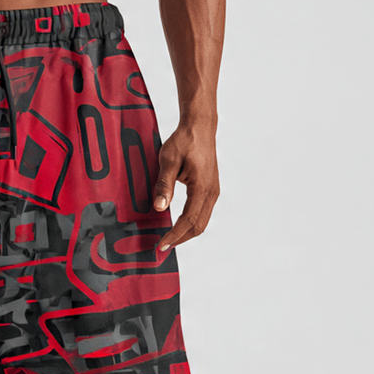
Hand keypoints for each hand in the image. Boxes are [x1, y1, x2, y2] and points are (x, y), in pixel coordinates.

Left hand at [153, 121, 219, 253]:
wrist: (199, 126)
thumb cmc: (184, 140)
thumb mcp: (168, 161)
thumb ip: (164, 185)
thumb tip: (159, 208)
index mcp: (202, 187)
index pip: (188, 220)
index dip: (174, 235)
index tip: (161, 245)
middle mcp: (211, 192)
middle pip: (198, 226)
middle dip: (180, 239)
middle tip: (162, 246)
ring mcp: (213, 191)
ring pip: (202, 221)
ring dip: (185, 233)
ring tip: (169, 239)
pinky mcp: (210, 189)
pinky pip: (202, 213)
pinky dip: (190, 223)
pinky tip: (177, 225)